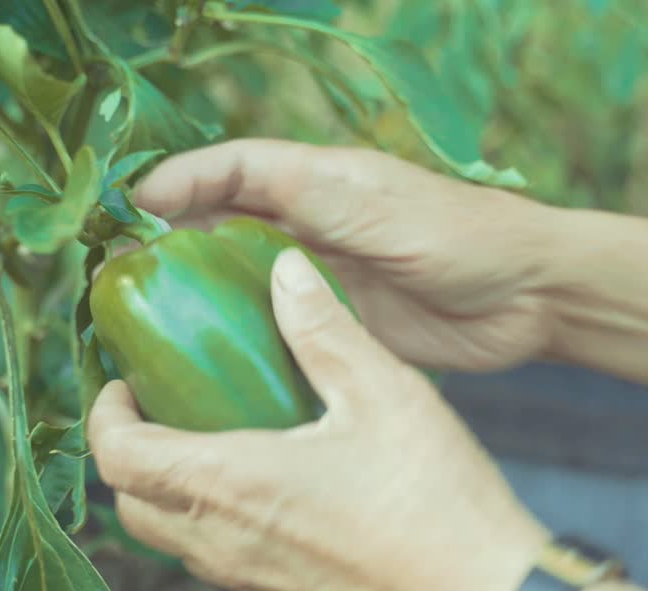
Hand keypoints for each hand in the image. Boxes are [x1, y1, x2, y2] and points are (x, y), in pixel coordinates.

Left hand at [88, 247, 548, 590]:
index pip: (118, 456)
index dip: (105, 415)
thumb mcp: (381, 392)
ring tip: (214, 438)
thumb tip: (285, 270)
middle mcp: (224, 543)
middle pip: (133, 506)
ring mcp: (253, 582)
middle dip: (129, 454)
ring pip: (174, 541)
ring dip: (171, 491)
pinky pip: (221, 563)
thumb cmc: (432, 501)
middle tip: (163, 407)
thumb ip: (324, 328)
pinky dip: (216, 523)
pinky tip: (273, 488)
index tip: (124, 382)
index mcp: (227, 485)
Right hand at [133, 138, 560, 371]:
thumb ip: (298, 195)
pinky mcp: (336, 324)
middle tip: (120, 273)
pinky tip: (206, 363)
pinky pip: (273, 327)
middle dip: (170, 240)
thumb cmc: (458, 235)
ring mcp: (321, 276)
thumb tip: (210, 194)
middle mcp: (309, 224)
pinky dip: (238, 339)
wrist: (527, 296)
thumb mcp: (371, 206)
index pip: (228, 170)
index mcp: (315, 180)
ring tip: (144, 321)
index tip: (128, 214)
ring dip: (196, 294)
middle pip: (222, 223)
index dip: (176, 185)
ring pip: (241, 278)